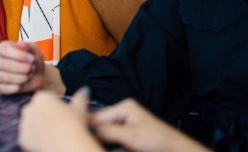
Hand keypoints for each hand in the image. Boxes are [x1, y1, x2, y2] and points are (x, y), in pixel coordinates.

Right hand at [0, 41, 45, 93]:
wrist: (36, 75)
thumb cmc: (33, 60)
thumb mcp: (34, 50)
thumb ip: (28, 46)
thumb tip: (20, 43)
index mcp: (1, 48)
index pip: (5, 51)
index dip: (19, 55)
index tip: (32, 59)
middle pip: (4, 64)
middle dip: (22, 68)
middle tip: (32, 68)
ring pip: (4, 77)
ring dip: (21, 78)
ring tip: (29, 76)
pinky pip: (4, 88)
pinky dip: (16, 88)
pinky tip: (22, 84)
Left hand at [19, 89, 102, 151]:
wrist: (68, 146)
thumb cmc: (74, 125)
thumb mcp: (79, 109)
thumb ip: (80, 97)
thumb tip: (85, 90)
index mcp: (41, 98)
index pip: (46, 99)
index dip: (55, 106)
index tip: (62, 114)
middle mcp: (28, 108)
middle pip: (36, 110)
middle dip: (45, 116)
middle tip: (58, 125)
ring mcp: (24, 123)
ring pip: (31, 124)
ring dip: (39, 127)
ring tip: (54, 135)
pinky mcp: (22, 138)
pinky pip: (28, 137)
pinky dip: (36, 140)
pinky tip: (47, 142)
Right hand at [92, 99, 207, 151]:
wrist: (177, 151)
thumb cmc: (158, 141)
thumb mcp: (130, 137)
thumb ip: (107, 132)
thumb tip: (86, 132)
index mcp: (124, 107)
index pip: (98, 116)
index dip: (85, 126)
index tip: (76, 136)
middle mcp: (122, 111)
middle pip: (99, 122)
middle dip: (90, 132)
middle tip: (81, 142)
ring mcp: (125, 123)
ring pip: (103, 130)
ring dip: (97, 138)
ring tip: (87, 144)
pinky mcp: (127, 133)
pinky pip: (110, 136)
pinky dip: (104, 142)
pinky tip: (99, 145)